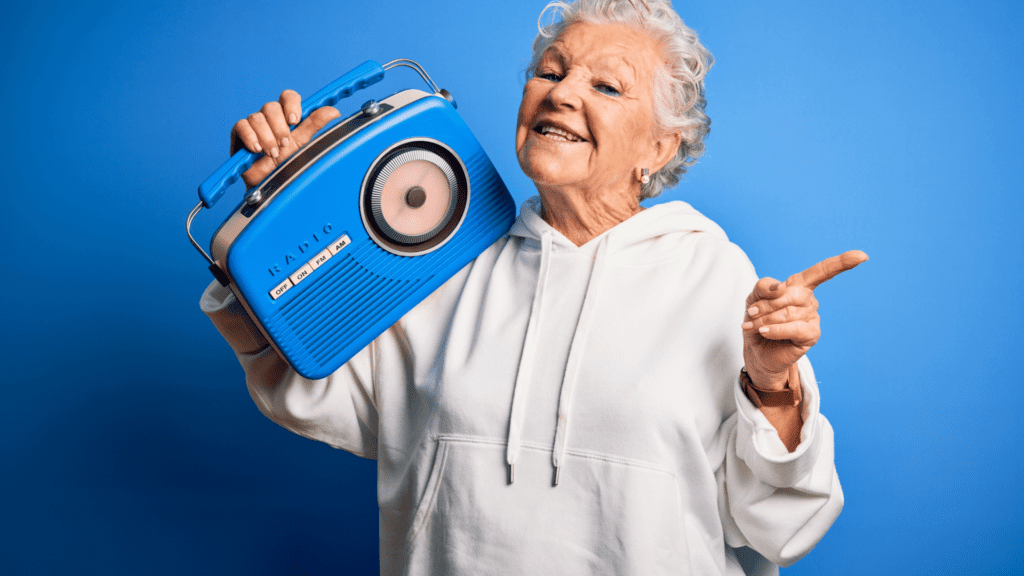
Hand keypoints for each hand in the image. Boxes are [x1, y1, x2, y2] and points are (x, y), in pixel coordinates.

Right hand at [229, 89, 340, 186]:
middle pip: (271, 106)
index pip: (287, 97)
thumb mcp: (303, 143)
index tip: (295, 120)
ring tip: (272, 153)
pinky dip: (250, 137)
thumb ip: (315, 125)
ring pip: (256, 117)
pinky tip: (256, 149)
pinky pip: (241, 125)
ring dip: (266, 137)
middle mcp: (270, 119)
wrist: (270, 185)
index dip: (291, 104)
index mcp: (286, 117)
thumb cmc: (286, 165)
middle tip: (284, 144)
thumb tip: (334, 111)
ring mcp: (254, 125)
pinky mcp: (239, 133)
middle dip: (279, 127)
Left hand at [741, 250, 868, 389]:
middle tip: (751, 313)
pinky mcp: (812, 335)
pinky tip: (764, 332)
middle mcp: (810, 300)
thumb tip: (780, 288)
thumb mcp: (754, 297)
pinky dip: (776, 330)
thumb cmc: (757, 319)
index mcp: (799, 286)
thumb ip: (764, 286)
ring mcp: (813, 317)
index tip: (862, 256)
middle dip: (767, 304)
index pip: (823, 271)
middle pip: (792, 294)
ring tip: (754, 325)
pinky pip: (795, 328)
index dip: (842, 262)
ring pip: (790, 313)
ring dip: (765, 319)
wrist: (756, 349)